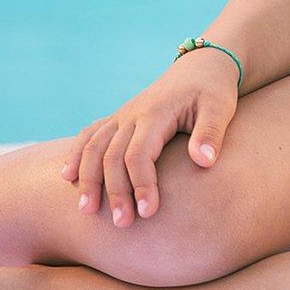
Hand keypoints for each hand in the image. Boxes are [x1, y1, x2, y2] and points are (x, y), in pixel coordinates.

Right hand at [60, 48, 239, 226]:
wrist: (202, 66)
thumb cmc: (213, 90)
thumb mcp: (220, 108)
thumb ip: (211, 133)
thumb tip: (204, 161)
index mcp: (156, 113)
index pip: (139, 154)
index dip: (141, 184)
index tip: (148, 213)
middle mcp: (133, 114)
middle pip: (111, 156)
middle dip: (114, 191)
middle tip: (121, 224)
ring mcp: (123, 115)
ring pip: (94, 146)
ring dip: (87, 178)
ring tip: (86, 211)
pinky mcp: (120, 118)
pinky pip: (91, 134)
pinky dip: (77, 154)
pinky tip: (68, 176)